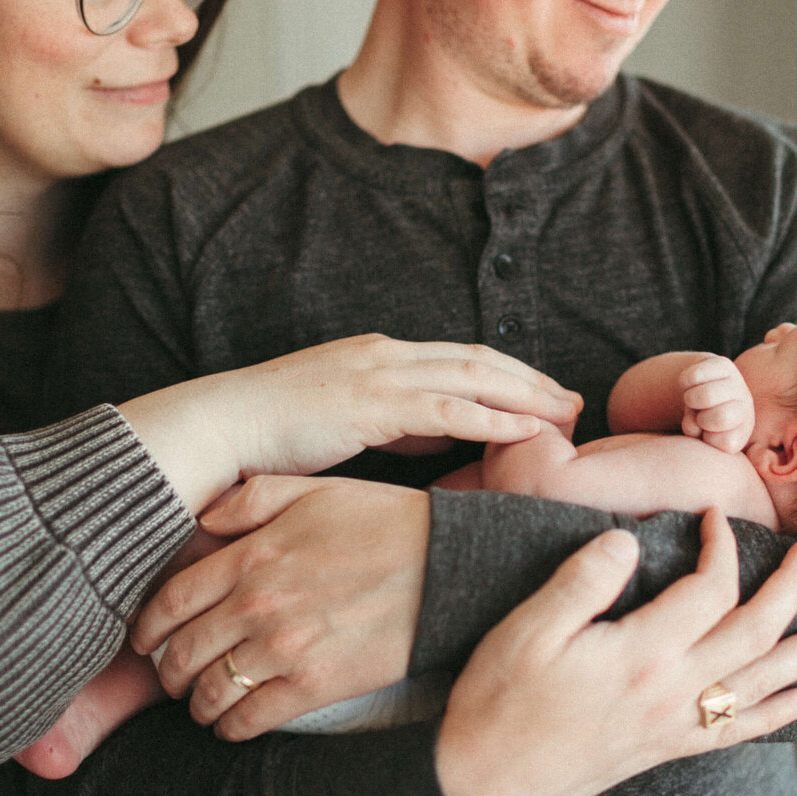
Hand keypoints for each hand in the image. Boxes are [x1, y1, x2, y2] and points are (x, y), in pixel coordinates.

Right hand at [120, 335, 581, 513]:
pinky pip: (448, 410)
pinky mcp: (372, 404)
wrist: (220, 428)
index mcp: (382, 357)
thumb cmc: (274, 435)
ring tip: (567, 416)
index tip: (547, 396)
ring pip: (473, 378)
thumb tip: (436, 439)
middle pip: (479, 361)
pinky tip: (527, 431)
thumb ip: (395, 425)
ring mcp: (381, 374)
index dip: (510, 376)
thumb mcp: (347, 423)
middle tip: (576, 403)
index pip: (462, 360)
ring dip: (526, 396)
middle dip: (532, 381)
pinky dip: (493, 418)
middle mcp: (388, 356)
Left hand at [133, 475, 429, 740]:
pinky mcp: (316, 685)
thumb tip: (206, 518)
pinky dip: (232, 727)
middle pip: (183, 651)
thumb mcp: (317, 491)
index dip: (149, 627)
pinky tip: (234, 725)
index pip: (172, 600)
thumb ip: (253, 499)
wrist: (450, 567)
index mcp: (251, 555)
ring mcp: (284, 648)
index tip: (147, 640)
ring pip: (211, 691)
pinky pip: (252, 718)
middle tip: (171, 679)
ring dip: (197, 705)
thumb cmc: (387, 523)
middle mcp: (257, 605)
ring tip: (202, 707)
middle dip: (169, 672)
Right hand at [435, 509, 796, 795]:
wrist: (483, 785)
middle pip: (754, 633)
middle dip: (791, 588)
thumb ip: (584, 580)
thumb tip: (628, 537)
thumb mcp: (527, 628)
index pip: (709, 589)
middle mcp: (671, 692)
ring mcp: (673, 725)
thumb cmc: (499, 702)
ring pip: (761, 684)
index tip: (710, 515)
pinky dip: (778, 715)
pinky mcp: (665, 749)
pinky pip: (738, 732)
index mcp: (642, 654)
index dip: (720, 545)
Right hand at [677, 354, 754, 452]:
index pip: (726, 442)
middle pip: (722, 418)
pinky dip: (685, 383)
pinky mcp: (724, 363)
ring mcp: (737, 383)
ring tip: (694, 401)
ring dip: (690, 400)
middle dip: (701, 419)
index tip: (704, 434)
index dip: (707, 439)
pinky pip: (693, 376)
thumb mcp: (698, 437)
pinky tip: (693, 385)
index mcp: (742, 431)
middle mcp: (746, 407)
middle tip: (699, 415)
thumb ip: (696, 439)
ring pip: (705, 396)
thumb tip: (694, 425)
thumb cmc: (697, 421)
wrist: (700, 388)